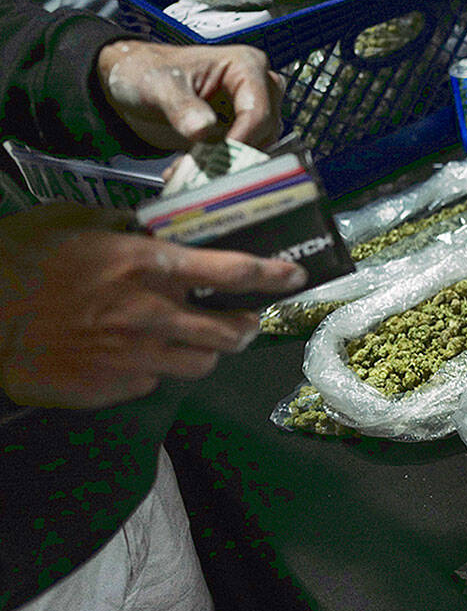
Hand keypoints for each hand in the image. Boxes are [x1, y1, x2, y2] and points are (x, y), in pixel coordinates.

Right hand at [0, 203, 307, 408]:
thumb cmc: (19, 258)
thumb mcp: (73, 222)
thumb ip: (121, 226)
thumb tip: (148, 226)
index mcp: (148, 266)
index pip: (232, 271)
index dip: (271, 275)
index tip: (296, 276)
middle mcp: (153, 314)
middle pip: (229, 331)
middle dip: (245, 327)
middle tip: (246, 322)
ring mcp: (134, 356)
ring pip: (200, 365)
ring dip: (206, 353)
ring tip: (196, 342)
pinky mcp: (112, 388)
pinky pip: (152, 383)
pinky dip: (154, 371)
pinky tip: (136, 358)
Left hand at [97, 39, 284, 150]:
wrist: (134, 83)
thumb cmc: (148, 71)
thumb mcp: (159, 85)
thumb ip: (181, 106)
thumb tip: (202, 130)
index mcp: (245, 66)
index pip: (259, 108)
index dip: (244, 136)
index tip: (222, 157)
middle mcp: (254, 88)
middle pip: (265, 130)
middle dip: (233, 153)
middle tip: (203, 166)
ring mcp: (246, 112)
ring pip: (254, 147)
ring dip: (223, 163)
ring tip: (186, 167)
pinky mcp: (236, 132)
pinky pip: (236, 156)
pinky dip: (213, 167)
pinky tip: (185, 168)